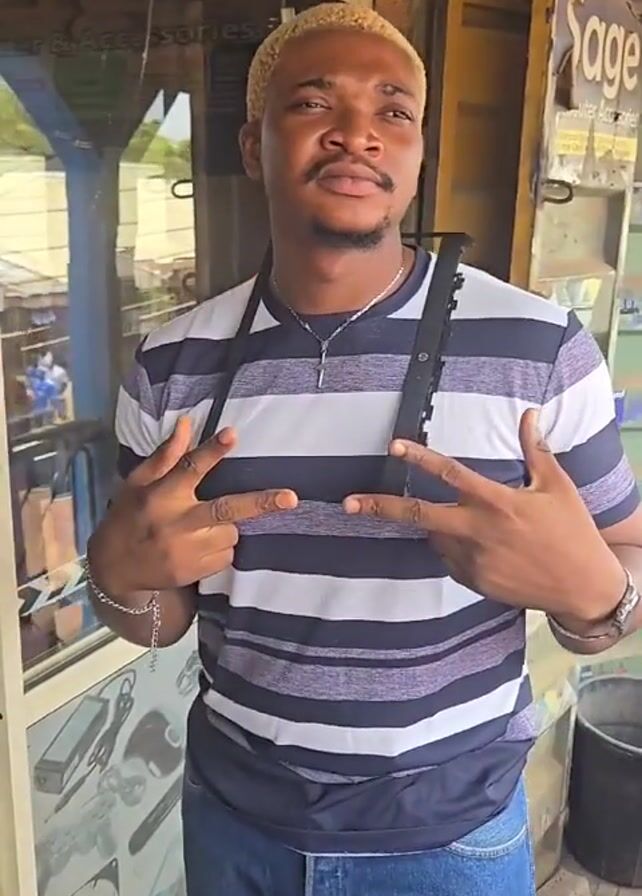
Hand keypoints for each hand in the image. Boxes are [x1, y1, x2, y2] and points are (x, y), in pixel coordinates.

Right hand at [89, 418, 297, 594]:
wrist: (115, 568)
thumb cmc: (130, 515)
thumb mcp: (138, 482)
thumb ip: (167, 456)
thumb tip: (187, 422)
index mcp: (161, 495)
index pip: (189, 468)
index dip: (212, 451)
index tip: (233, 434)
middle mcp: (176, 523)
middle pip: (225, 510)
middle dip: (260, 503)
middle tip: (291, 498)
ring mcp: (186, 551)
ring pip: (231, 533)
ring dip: (227, 527)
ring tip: (202, 526)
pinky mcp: (193, 573)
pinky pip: (226, 556)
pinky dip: (220, 548)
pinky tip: (198, 546)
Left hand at [344, 409, 625, 621]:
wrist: (582, 587)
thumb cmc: (572, 531)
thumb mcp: (557, 486)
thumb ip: (535, 450)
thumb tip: (529, 413)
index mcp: (497, 502)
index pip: (450, 473)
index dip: (420, 458)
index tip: (394, 446)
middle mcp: (478, 531)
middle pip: (418, 516)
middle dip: (379, 508)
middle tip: (347, 504)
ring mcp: (472, 560)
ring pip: (436, 536)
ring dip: (440, 526)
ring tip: (477, 525)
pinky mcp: (473, 581)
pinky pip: (451, 559)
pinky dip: (456, 548)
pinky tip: (485, 547)